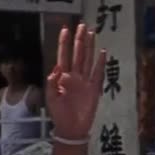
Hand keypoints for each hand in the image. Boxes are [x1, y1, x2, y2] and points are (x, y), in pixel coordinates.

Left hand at [45, 24, 106, 140]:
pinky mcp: (94, 89)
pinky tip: (102, 53)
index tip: (65, 30)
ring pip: (88, 60)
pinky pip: (98, 74)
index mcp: (62, 77)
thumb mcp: (51, 98)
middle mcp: (75, 76)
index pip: (63, 56)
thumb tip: (57, 69)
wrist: (71, 128)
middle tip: (81, 25)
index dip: (64, 43)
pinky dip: (100, 64)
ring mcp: (85, 81)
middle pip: (78, 54)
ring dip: (89, 47)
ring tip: (91, 34)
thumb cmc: (59, 113)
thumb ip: (52, 83)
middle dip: (79, 40)